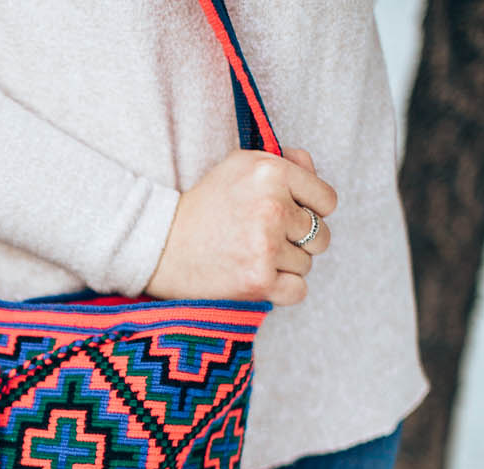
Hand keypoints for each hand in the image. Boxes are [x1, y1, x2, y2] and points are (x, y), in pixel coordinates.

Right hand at [144, 147, 335, 305]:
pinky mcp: (257, 281)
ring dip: (284, 266)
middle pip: (321, 236)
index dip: (309, 211)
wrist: (157, 245)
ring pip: (306, 264)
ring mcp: (266, 247)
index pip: (327, 200)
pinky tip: (257, 278)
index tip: (285, 218)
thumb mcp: (237, 166)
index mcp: (271, 172)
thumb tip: (312, 169)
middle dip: (297, 241)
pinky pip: (298, 290)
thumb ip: (283, 162)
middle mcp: (273, 207)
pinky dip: (281, 290)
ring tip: (250, 257)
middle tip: (263, 241)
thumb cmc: (200, 207)